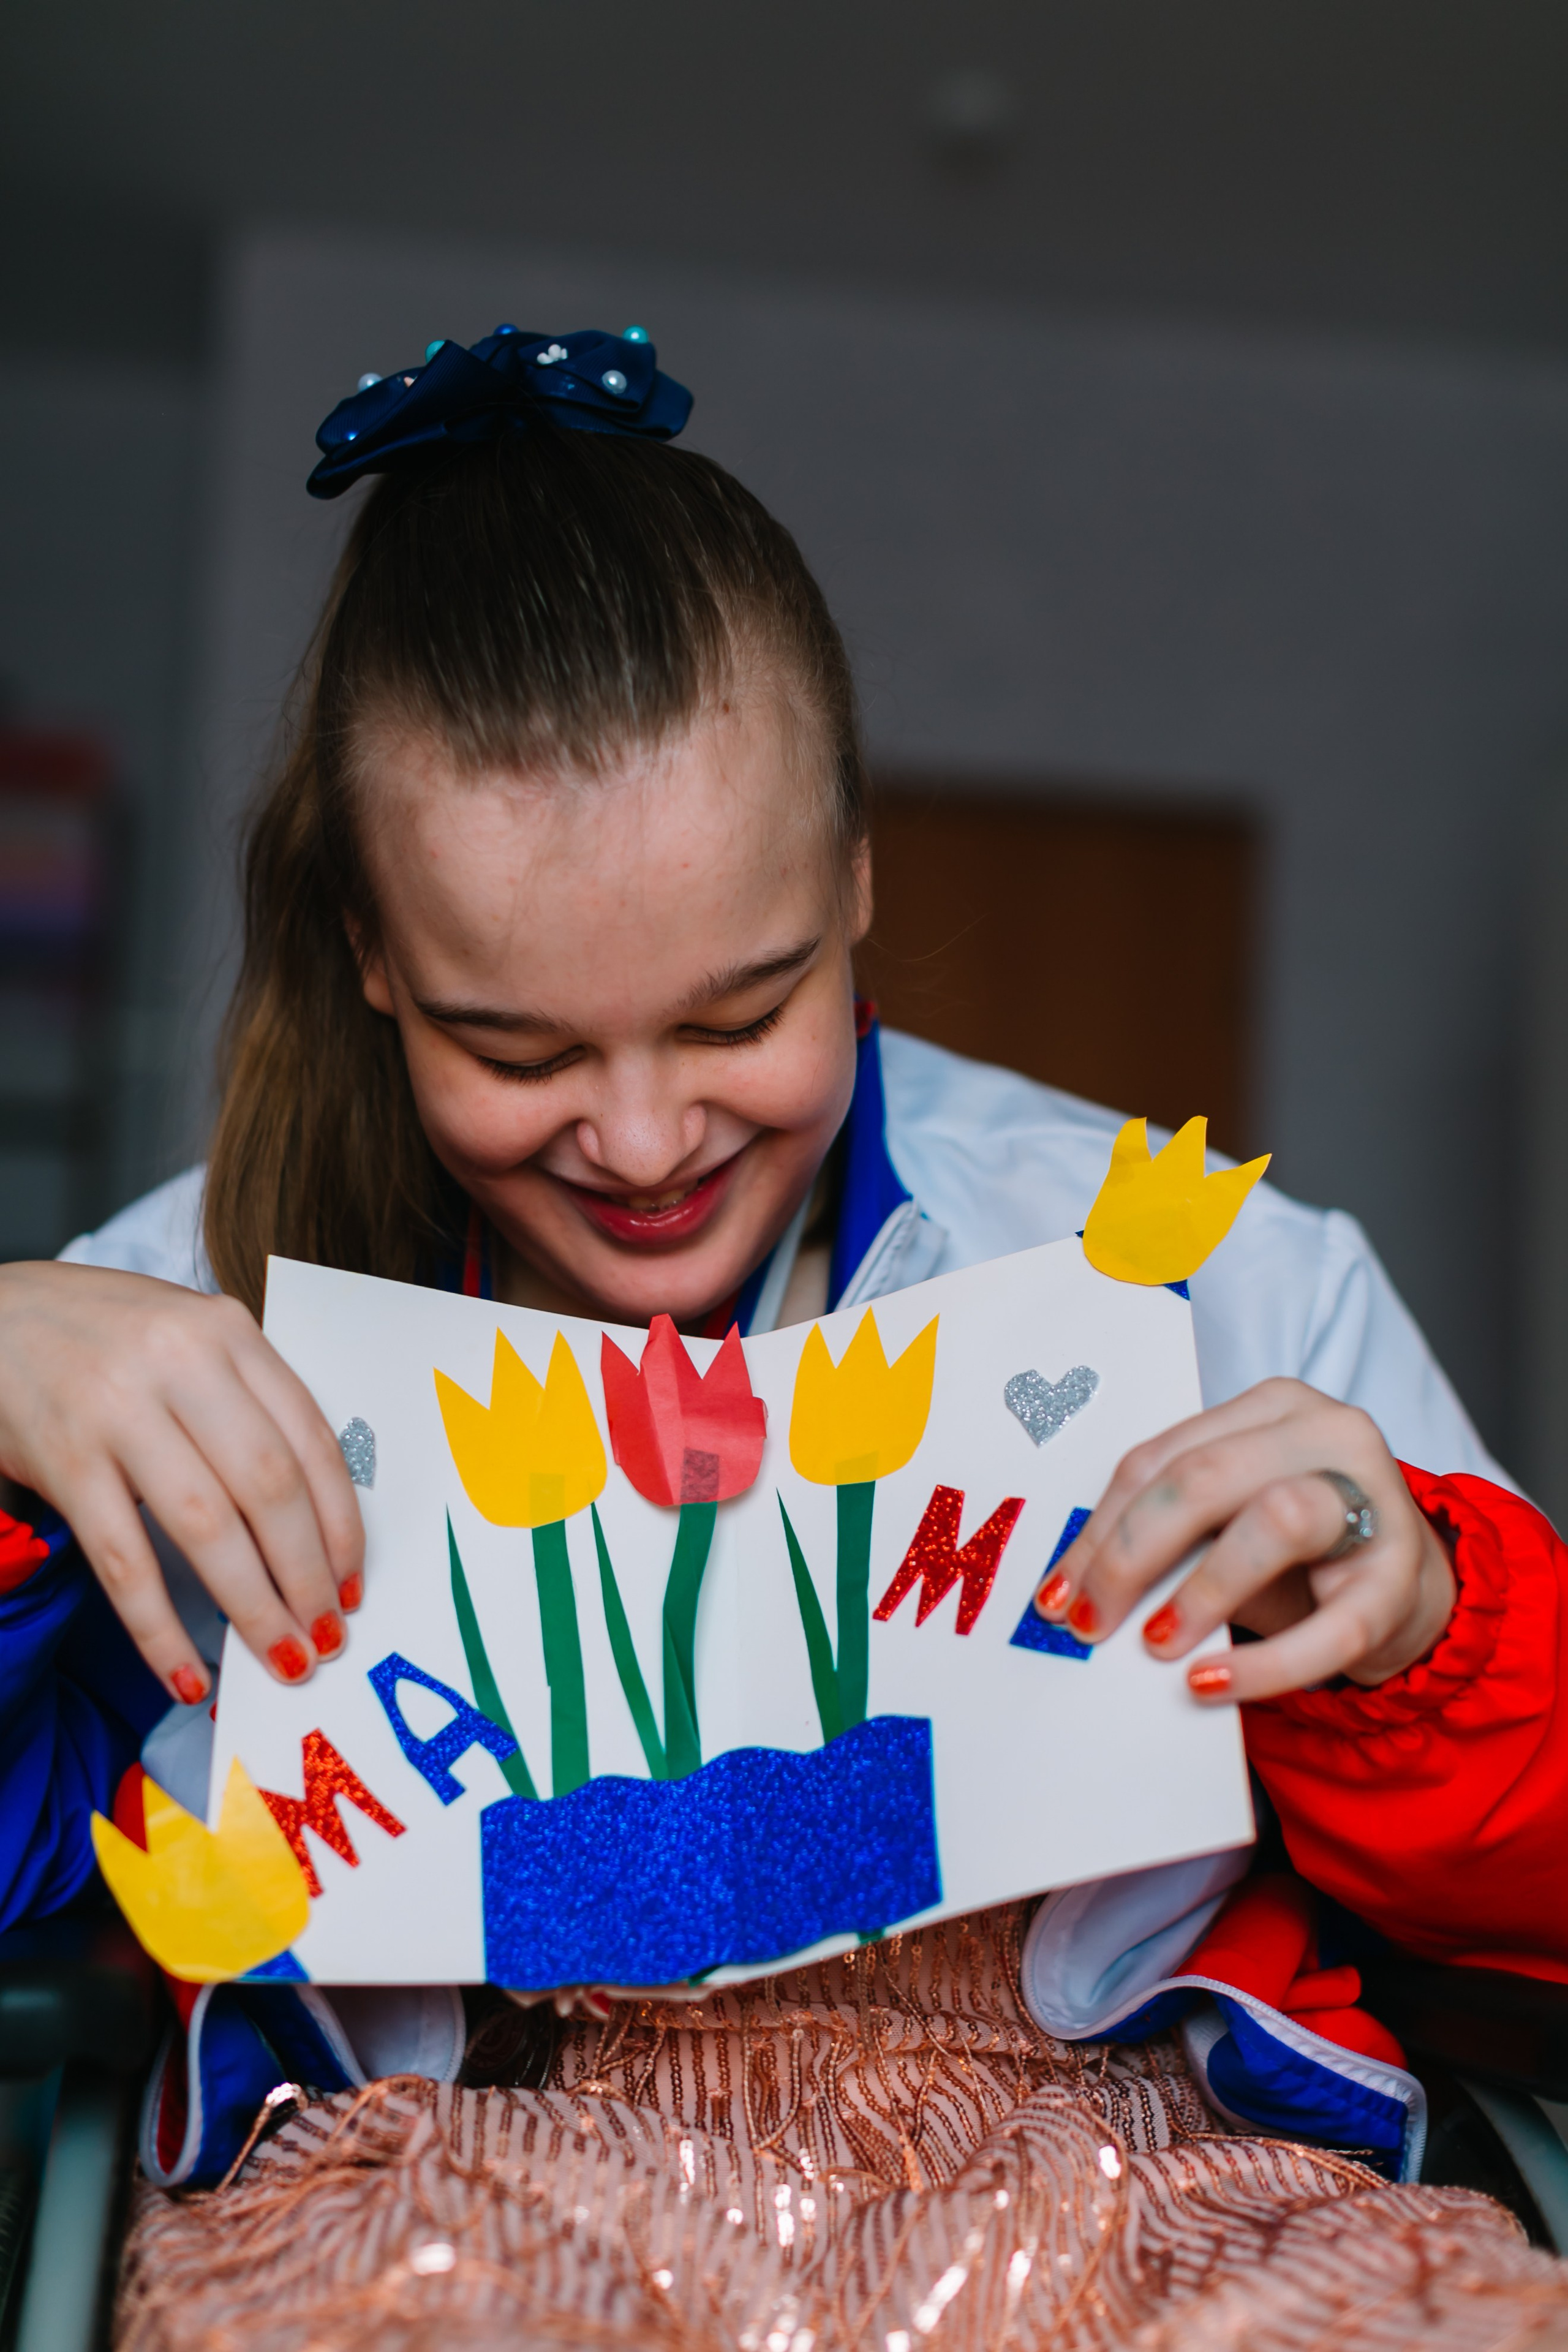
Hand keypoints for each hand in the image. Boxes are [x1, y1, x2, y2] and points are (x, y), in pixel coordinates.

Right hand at [0, 1260, 363, 1700]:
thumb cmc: (109, 1336)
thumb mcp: (192, 1340)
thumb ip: (249, 1404)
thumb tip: (312, 1519)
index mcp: (227, 1332)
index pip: (311, 1440)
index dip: (341, 1523)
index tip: (354, 1583)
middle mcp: (181, 1364)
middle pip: (269, 1487)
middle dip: (307, 1576)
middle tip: (328, 1636)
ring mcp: (118, 1412)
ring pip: (206, 1527)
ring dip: (253, 1606)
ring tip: (284, 1658)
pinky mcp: (65, 1461)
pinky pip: (123, 1562)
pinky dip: (160, 1629)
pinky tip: (188, 1673)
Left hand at [1033, 1378, 1455, 1701]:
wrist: (1409, 1585)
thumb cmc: (1299, 1549)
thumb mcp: (1229, 1521)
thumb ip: (1167, 1530)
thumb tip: (1074, 1588)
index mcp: (1272, 1407)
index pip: (1161, 1458)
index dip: (1099, 1527)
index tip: (1058, 1589)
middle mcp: (1328, 1433)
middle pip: (1205, 1479)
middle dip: (1130, 1554)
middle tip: (1089, 1621)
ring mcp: (1375, 1500)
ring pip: (1275, 1520)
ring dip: (1202, 1588)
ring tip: (1154, 1643)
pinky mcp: (1400, 1579)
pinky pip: (1330, 1625)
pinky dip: (1263, 1663)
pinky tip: (1208, 1683)